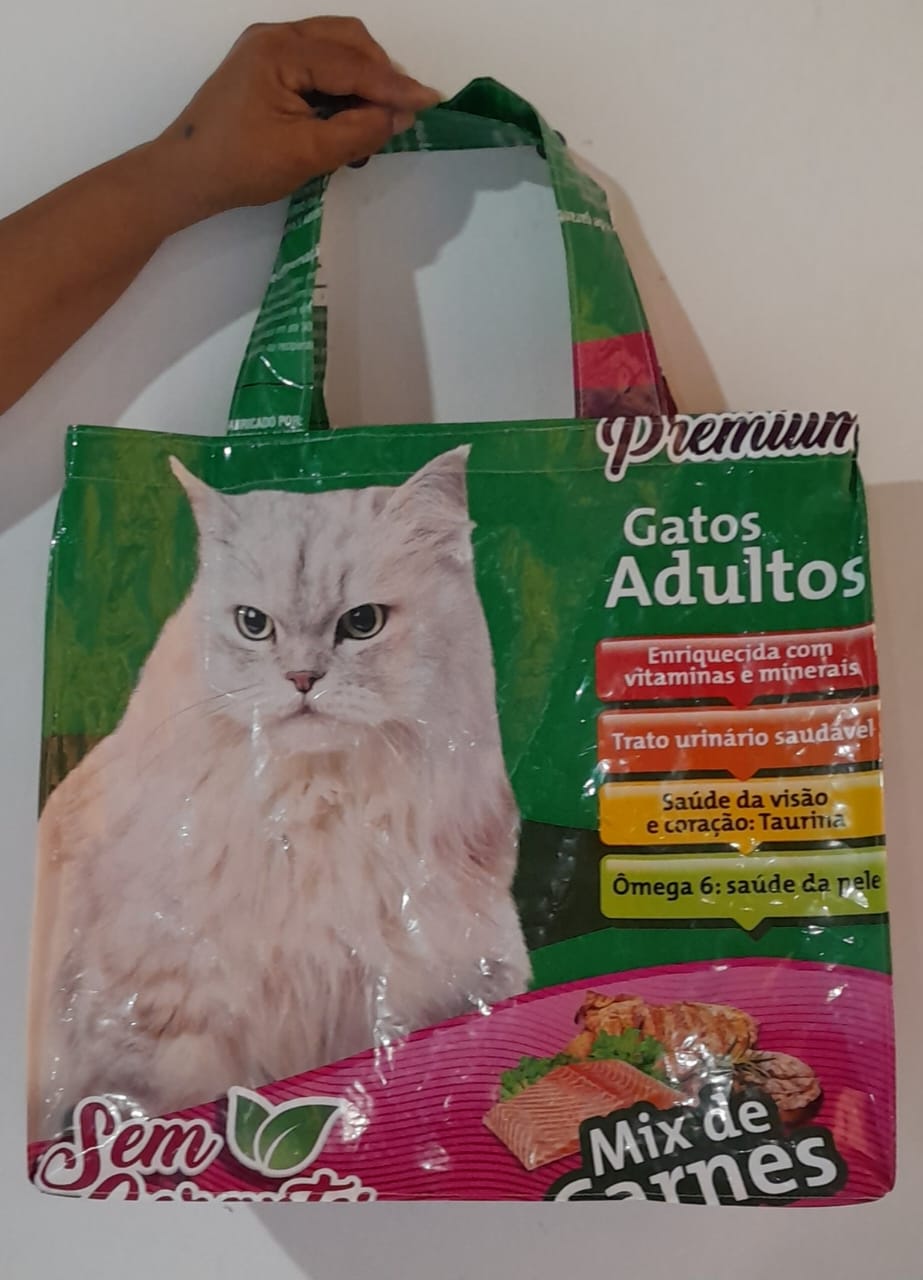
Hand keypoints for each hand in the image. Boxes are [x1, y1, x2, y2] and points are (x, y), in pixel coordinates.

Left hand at [154, 16, 439, 223]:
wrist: (186, 176)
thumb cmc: (239, 166)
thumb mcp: (306, 154)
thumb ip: (357, 133)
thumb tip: (400, 117)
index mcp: (280, 50)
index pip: (353, 62)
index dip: (395, 85)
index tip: (431, 100)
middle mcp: (275, 37)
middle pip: (348, 41)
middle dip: (380, 76)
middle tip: (398, 117)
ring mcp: (269, 49)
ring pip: (336, 50)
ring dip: (362, 83)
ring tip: (371, 126)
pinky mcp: (268, 67)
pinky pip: (319, 65)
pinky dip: (341, 89)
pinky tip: (347, 124)